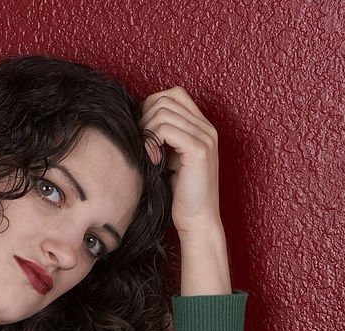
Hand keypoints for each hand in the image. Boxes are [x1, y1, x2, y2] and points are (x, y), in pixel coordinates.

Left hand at [139, 86, 221, 234]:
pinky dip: (151, 141)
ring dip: (147, 130)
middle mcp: (207, 128)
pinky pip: (165, 129)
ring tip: (148, 153)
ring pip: (163, 111)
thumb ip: (163, 137)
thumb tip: (137, 119)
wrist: (197, 220)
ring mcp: (205, 137)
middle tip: (143, 144)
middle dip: (146, 117)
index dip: (152, 106)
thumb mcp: (169, 158)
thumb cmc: (180, 195)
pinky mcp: (199, 150)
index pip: (174, 94)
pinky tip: (152, 159)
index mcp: (202, 127)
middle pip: (167, 98)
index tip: (144, 132)